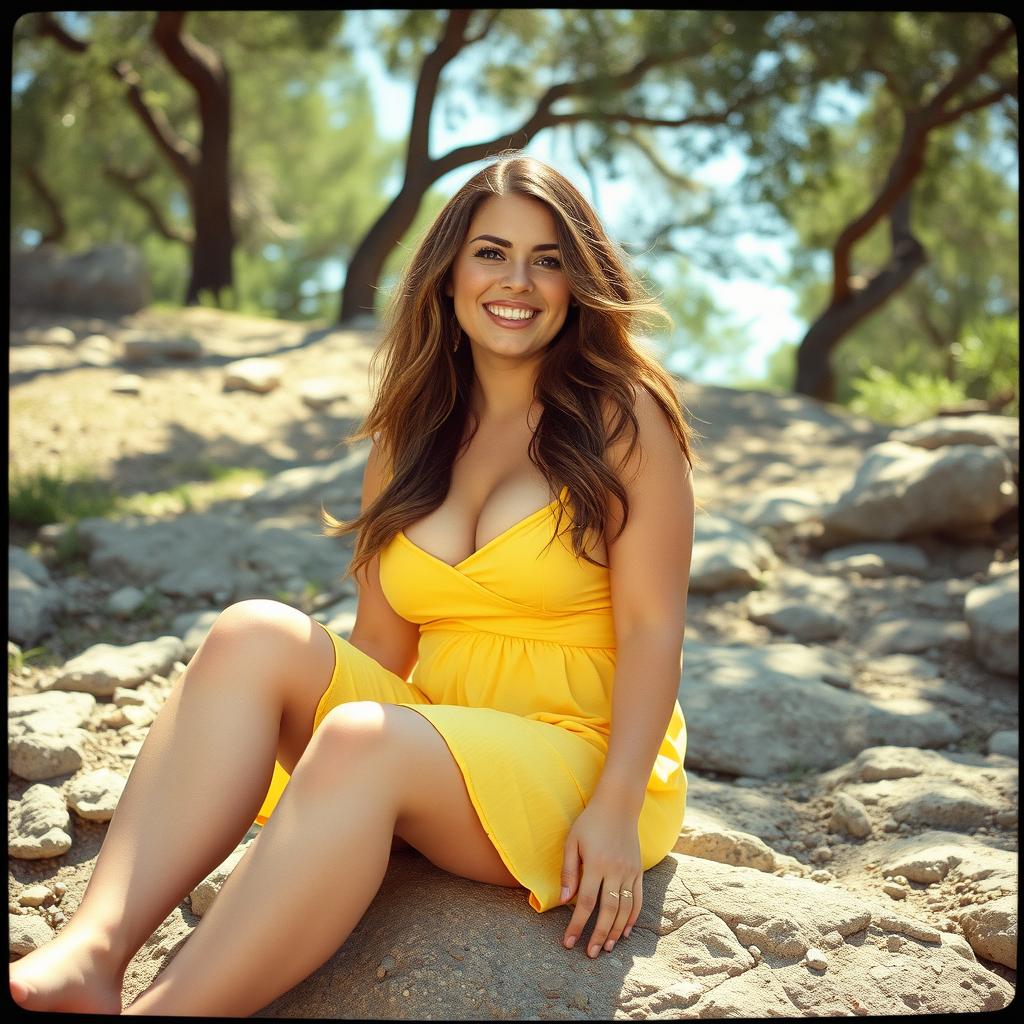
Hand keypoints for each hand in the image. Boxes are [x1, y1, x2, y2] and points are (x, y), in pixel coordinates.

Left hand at [559, 799, 642, 957]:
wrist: (618, 805)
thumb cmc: (590, 822)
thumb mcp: (572, 841)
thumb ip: (568, 870)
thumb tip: (564, 900)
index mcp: (596, 864)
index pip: (586, 902)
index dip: (577, 924)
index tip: (569, 942)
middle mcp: (615, 870)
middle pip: (607, 911)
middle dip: (598, 935)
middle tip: (589, 953)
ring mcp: (629, 871)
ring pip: (625, 909)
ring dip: (616, 931)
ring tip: (606, 947)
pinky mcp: (638, 871)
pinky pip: (638, 899)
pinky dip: (632, 917)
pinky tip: (625, 931)